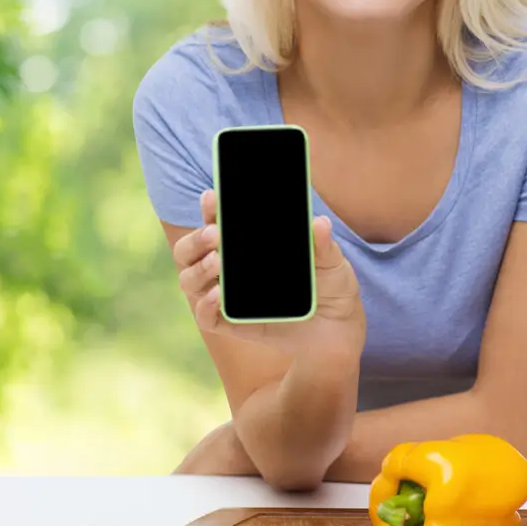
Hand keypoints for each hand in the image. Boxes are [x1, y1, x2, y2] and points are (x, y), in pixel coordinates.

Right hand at [174, 189, 365, 357]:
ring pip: (189, 280)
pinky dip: (205, 306)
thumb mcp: (330, 262)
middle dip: (196, 239)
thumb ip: (322, 244)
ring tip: (218, 262)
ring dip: (198, 269)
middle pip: (188, 250)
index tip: (213, 197)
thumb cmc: (328, 285)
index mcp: (242, 243)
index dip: (209, 208)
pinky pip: (205, 317)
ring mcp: (226, 296)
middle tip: (215, 233)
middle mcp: (226, 267)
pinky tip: (219, 295)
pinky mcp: (230, 324)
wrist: (337, 327)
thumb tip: (318, 222)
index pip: (214, 221)